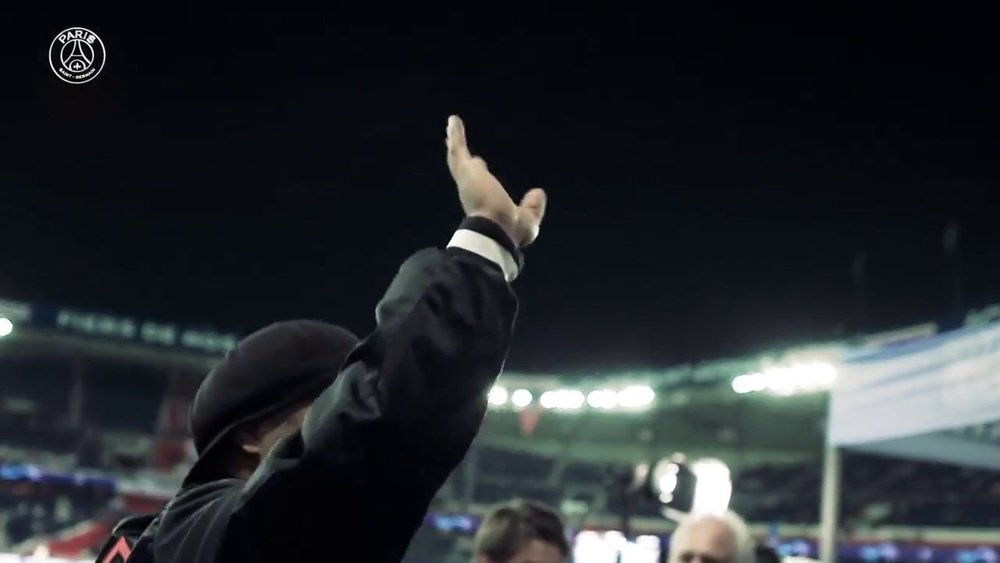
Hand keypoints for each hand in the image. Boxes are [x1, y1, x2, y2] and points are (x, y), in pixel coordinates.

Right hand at [445, 115, 546, 246]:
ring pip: (458, 158)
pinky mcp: (465, 170)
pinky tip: (454, 120)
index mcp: (486, 204)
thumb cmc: (511, 230)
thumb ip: (532, 206)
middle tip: (456, 147)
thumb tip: (538, 192)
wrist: (497, 230)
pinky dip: (456, 134)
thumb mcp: (528, 218)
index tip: (480, 165)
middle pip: (466, 171)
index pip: (482, 186)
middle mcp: (474, 191)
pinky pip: (458, 148)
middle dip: (462, 160)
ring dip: (455, 141)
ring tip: (452, 128)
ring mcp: (468, 180)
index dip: (481, 175)